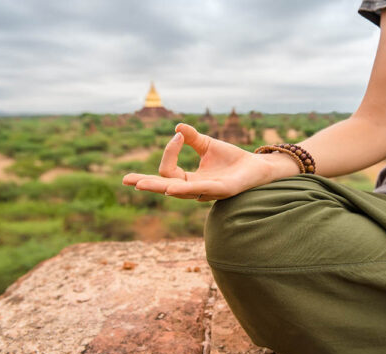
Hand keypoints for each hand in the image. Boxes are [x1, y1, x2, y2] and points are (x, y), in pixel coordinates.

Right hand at [122, 123, 297, 200]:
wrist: (257, 165)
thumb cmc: (232, 159)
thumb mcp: (208, 145)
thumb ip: (192, 139)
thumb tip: (176, 128)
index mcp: (189, 180)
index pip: (168, 171)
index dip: (169, 152)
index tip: (178, 137)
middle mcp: (195, 189)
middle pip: (165, 187)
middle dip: (147, 184)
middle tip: (127, 180)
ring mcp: (207, 191)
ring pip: (180, 192)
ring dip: (161, 187)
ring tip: (143, 185)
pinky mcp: (222, 190)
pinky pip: (201, 191)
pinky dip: (185, 189)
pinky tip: (172, 188)